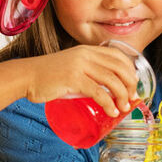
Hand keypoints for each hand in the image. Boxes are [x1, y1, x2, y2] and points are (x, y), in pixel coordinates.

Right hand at [22, 45, 139, 117]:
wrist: (27, 76)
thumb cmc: (49, 75)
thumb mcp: (72, 65)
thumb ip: (87, 71)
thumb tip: (104, 89)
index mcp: (87, 50)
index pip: (117, 55)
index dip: (130, 69)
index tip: (133, 83)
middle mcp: (86, 55)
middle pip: (118, 67)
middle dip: (130, 84)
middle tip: (132, 98)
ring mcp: (79, 66)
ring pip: (111, 80)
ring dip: (122, 95)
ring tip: (124, 107)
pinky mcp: (73, 79)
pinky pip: (98, 92)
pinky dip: (108, 103)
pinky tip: (111, 111)